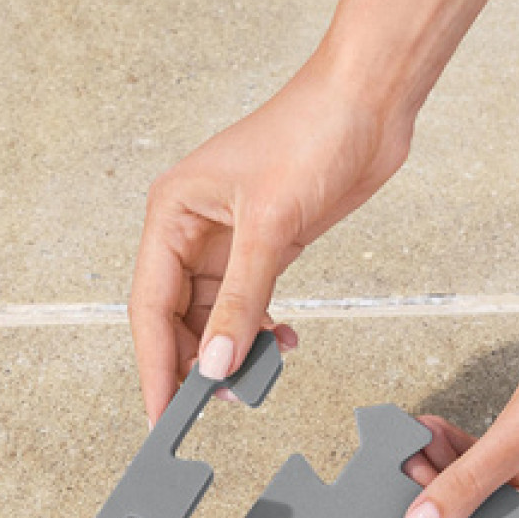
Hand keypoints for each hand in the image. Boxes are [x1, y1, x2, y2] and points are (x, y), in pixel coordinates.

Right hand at [129, 54, 412, 424]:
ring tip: (258, 379)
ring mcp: (230, 240)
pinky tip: (286, 342)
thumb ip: (241, 303)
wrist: (369, 102)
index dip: (154, 365)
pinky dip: (264, 331)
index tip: (161, 415)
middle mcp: (192, 229)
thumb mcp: (270, 226)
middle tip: (212, 408)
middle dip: (194, 362)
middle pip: (176, 317)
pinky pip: (251, 305)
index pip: (149, 306)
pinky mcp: (267, 246)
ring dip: (234, 350)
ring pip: (216, 316)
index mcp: (172, 214)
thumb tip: (215, 364)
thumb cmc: (310, 134)